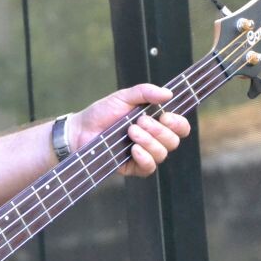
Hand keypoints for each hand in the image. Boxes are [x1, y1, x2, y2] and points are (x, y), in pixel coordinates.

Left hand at [69, 83, 190, 176]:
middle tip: (139, 121)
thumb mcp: (123, 97)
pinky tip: (133, 149)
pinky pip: (149, 168)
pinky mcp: (132, 167)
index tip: (165, 116)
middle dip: (158, 130)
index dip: (178, 123)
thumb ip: (145, 92)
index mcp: (156, 123)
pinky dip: (144, 158)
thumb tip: (169, 93)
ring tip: (131, 131)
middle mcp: (153, 140)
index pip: (180, 127)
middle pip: (173, 141)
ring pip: (162, 154)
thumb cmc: (101, 113)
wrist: (79, 130)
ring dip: (149, 141)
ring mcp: (144, 154)